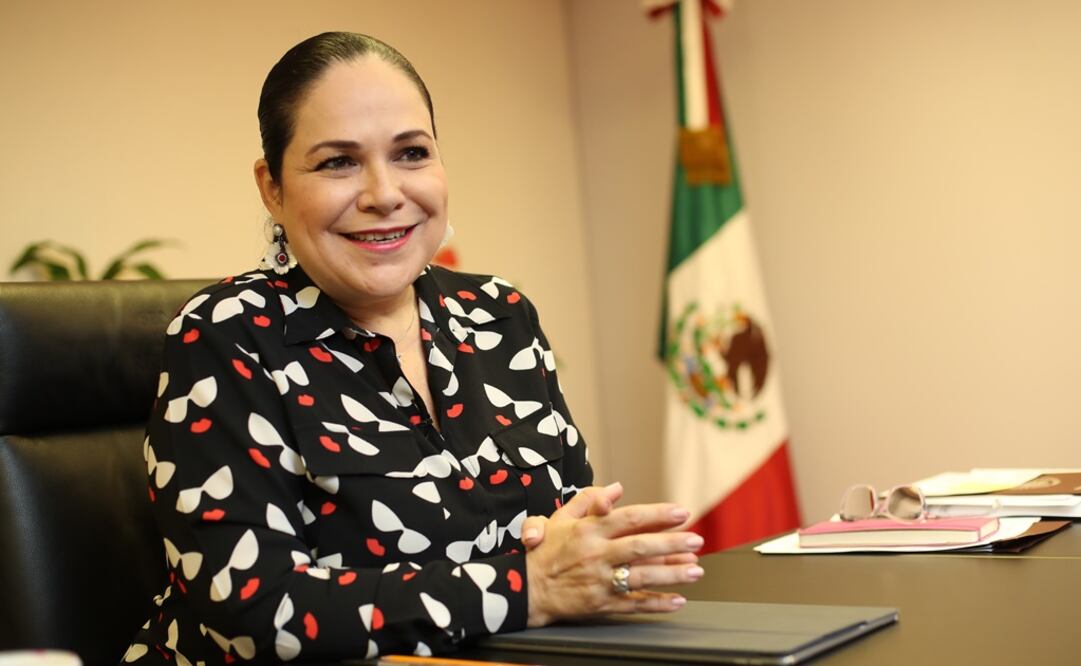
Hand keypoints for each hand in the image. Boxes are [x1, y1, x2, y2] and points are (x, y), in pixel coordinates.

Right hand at [524, 487, 703, 626]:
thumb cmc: (545, 550)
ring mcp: (600, 581)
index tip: (682, 512)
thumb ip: (588, 499)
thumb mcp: (561, 518)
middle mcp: (596, 554)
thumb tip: (616, 489)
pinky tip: (677, 601)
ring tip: (695, 570)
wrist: (526, 588)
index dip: (658, 514)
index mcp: (588, 530)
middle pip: (640, 547)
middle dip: (672, 544)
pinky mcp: (601, 603)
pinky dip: (657, 603)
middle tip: (696, 541)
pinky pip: (634, 604)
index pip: (629, 518)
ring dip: (671, 574)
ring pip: (641, 576)